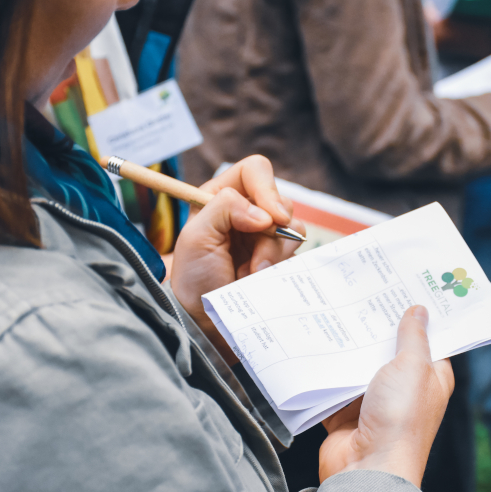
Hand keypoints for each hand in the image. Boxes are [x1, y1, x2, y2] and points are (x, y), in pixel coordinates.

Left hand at [170, 156, 305, 340]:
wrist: (207, 319)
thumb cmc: (194, 278)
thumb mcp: (196, 237)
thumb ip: (224, 208)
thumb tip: (264, 215)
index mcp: (221, 196)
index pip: (255, 171)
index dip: (267, 189)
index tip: (270, 219)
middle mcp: (246, 210)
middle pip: (280, 199)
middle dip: (272, 230)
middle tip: (256, 257)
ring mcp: (265, 234)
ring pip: (293, 225)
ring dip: (273, 251)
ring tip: (250, 272)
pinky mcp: (277, 255)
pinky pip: (296, 247)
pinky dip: (280, 264)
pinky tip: (258, 277)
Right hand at [319, 306, 453, 486]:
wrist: (367, 468)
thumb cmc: (400, 421)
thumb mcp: (412, 367)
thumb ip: (412, 337)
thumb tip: (419, 311)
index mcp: (430, 377)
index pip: (428, 340)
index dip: (418, 316)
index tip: (405, 289)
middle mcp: (404, 388)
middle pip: (389, 349)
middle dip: (377, 326)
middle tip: (363, 292)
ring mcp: (374, 401)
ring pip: (359, 364)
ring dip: (348, 346)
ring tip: (335, 311)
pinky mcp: (346, 412)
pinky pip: (334, 385)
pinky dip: (325, 370)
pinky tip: (317, 345)